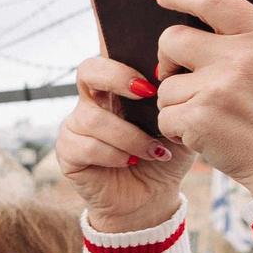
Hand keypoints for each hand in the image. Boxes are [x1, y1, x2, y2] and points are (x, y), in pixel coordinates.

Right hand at [56, 55, 192, 233]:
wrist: (151, 198)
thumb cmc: (165, 156)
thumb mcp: (181, 123)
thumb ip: (179, 97)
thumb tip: (184, 74)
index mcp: (117, 88)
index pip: (108, 54)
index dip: (123, 56)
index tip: (155, 76)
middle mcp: (91, 101)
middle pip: (88, 70)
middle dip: (118, 78)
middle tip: (147, 94)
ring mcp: (76, 126)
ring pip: (94, 118)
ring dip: (129, 135)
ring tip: (153, 151)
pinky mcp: (67, 152)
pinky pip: (86, 146)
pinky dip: (114, 155)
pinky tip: (131, 162)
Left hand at [151, 0, 252, 198]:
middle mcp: (239, 58)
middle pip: (172, 39)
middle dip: (169, 55)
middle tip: (181, 70)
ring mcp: (216, 90)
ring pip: (166, 84)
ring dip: (177, 98)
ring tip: (205, 110)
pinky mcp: (199, 121)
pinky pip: (165, 116)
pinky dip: (177, 127)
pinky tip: (202, 133)